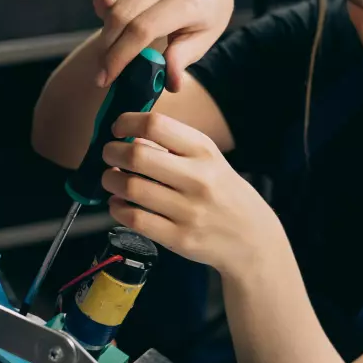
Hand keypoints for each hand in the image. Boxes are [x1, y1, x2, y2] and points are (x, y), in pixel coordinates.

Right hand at [91, 0, 233, 90]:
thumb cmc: (203, 18)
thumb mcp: (202, 41)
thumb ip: (182, 59)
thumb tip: (171, 84)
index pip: (143, 28)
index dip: (120, 56)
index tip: (106, 78)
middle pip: (121, 15)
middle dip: (107, 49)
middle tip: (102, 74)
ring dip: (105, 27)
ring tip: (118, 41)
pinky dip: (102, 8)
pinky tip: (116, 20)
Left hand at [101, 111, 274, 275]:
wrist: (253, 240)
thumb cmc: (224, 193)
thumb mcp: (208, 161)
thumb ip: (172, 147)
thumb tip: (129, 139)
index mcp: (204, 151)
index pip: (156, 124)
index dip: (127, 122)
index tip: (118, 130)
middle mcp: (198, 179)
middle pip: (137, 156)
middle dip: (112, 153)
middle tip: (109, 156)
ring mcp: (189, 211)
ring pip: (131, 187)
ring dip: (111, 180)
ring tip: (112, 179)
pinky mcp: (179, 238)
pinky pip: (134, 218)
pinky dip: (117, 208)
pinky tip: (119, 203)